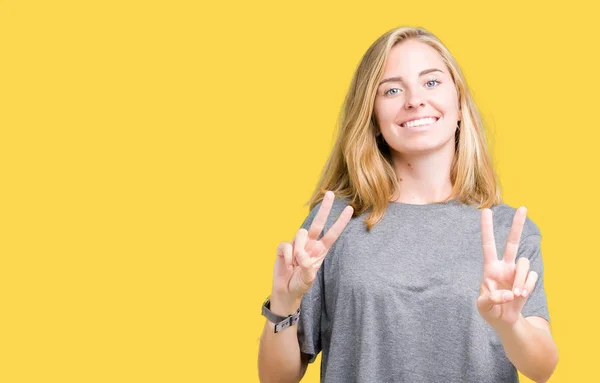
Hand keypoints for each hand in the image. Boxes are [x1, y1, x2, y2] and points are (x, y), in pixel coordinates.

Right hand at [272, 191, 353, 300]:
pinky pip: (286, 245)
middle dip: (324, 208)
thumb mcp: (308, 278)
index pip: (332, 233)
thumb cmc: (300, 284)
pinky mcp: (283, 247)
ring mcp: (296, 244)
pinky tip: (288, 265)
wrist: (286, 291)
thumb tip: (301, 255)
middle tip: (330, 193)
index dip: (340, 222)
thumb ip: (307, 267)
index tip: (349, 209)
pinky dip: (287, 256)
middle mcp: (309, 244)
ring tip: (296, 264)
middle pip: (317, 222)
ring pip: (300, 233)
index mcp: (320, 250)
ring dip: (299, 249)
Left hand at [477, 207, 538, 326]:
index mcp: (490, 268)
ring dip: (521, 279)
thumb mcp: (483, 307)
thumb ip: (491, 299)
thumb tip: (509, 293)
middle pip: (512, 243)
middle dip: (517, 226)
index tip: (486, 211)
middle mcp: (504, 266)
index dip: (487, 229)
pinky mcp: (527, 280)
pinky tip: (521, 296)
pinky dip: (527, 287)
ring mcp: (517, 272)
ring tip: (516, 295)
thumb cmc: (489, 310)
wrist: (504, 320)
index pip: (488, 245)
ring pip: (524, 264)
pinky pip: (532, 277)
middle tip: (523, 207)